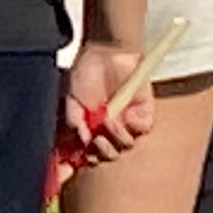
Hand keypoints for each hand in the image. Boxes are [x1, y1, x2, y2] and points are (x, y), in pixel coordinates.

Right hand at [63, 43, 151, 163]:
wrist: (106, 50)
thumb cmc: (85, 73)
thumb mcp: (70, 98)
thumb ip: (72, 121)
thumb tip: (82, 142)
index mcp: (88, 129)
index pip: (85, 154)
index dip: (81, 161)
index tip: (75, 162)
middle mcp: (107, 129)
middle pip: (106, 156)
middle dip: (100, 152)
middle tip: (96, 140)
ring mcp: (125, 122)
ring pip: (124, 147)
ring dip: (114, 139)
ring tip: (108, 123)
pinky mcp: (143, 113)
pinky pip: (141, 130)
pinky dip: (132, 126)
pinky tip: (125, 115)